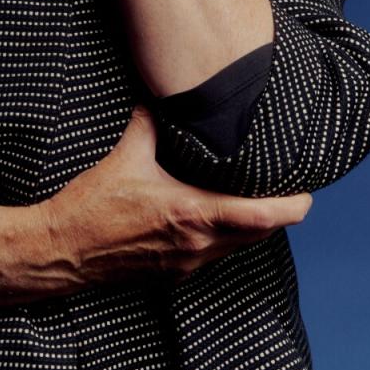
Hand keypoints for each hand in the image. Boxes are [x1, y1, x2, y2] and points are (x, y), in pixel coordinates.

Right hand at [41, 104, 311, 285]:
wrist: (62, 251)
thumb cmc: (92, 206)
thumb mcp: (125, 157)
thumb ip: (150, 124)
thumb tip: (161, 97)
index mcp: (192, 214)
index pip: (263, 217)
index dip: (293, 206)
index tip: (307, 191)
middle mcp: (198, 245)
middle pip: (261, 234)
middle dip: (278, 213)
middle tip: (287, 187)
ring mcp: (187, 263)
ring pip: (239, 247)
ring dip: (253, 226)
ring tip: (257, 198)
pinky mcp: (174, 272)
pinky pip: (216, 254)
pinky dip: (228, 236)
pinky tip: (217, 216)